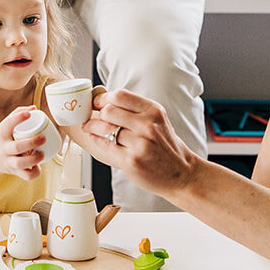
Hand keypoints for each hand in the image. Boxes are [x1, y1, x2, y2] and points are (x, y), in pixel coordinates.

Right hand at [0, 107, 45, 179]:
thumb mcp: (5, 125)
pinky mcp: (14, 171)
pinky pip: (25, 176)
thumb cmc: (1, 138)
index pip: (7, 124)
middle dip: (31, 143)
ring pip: (20, 164)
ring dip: (33, 159)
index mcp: (1, 134)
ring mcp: (8, 161)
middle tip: (43, 137)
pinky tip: (38, 166)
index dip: (18, 118)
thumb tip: (35, 108)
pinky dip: (34, 173)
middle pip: (16, 147)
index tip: (29, 114)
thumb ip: (18, 114)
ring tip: (42, 153)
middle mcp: (3, 149)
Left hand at [77, 89, 199, 197]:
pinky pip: (104, 146)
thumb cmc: (165, 146)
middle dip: (95, 114)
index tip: (97, 104)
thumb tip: (101, 99)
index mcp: (153, 111)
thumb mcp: (156, 120)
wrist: (181, 173)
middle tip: (89, 117)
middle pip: (109, 111)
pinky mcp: (131, 161)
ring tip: (88, 127)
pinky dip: (95, 140)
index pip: (120, 96)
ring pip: (104, 128)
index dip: (103, 99)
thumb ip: (134, 110)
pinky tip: (94, 139)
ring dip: (91, 127)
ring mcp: (140, 144)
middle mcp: (148, 125)